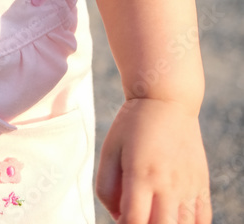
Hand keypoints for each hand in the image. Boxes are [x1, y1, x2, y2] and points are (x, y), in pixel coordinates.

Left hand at [96, 97, 211, 222]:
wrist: (166, 99)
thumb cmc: (133, 124)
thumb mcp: (109, 150)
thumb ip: (106, 188)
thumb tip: (118, 218)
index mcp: (141, 174)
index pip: (134, 222)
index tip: (122, 218)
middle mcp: (167, 183)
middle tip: (139, 215)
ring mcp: (188, 185)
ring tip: (155, 214)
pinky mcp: (201, 184)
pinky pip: (203, 220)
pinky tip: (175, 218)